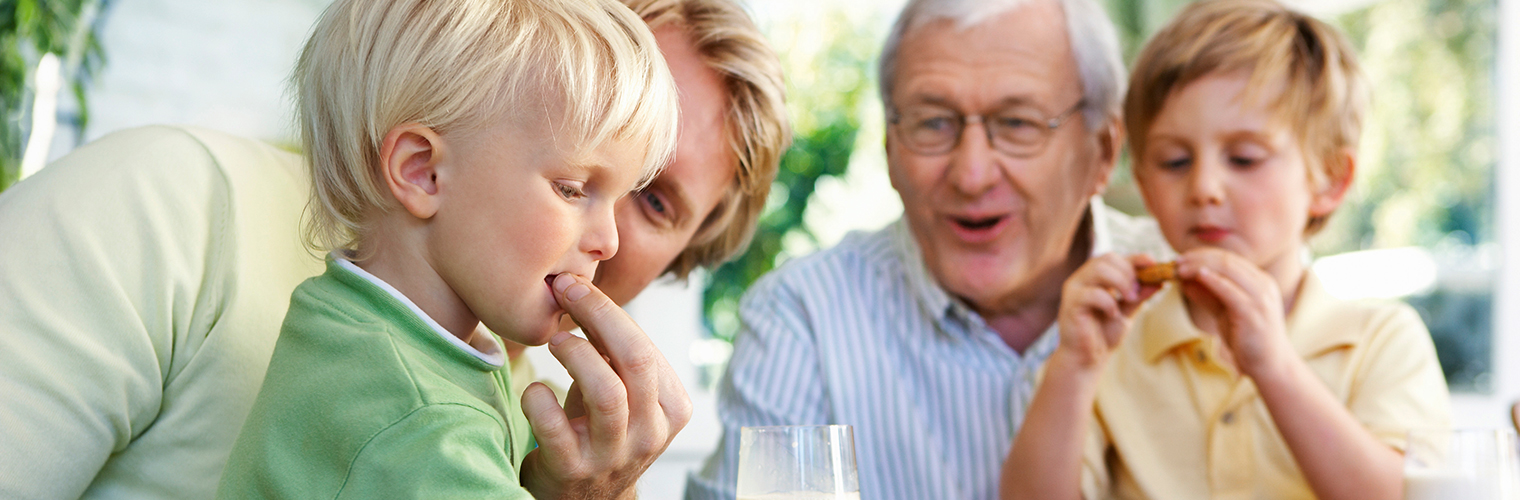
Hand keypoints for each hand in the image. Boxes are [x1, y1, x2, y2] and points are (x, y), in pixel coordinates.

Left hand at [518, 273, 693, 499]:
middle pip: (635, 361)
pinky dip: (538, 397)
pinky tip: (534, 389)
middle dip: (597, 315)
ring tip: (555, 341)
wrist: (584, 499)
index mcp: (672, 409)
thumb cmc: (599, 430)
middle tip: (563, 292)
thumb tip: (584, 288)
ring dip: (575, 355)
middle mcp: (650, 433)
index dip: (608, 309)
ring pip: (607, 393)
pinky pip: (555, 426)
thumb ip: (617, 353)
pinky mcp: (573, 471)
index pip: (645, 348)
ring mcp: (613, 455)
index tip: (575, 286)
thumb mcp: (624, 394)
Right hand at [1055, 253, 1162, 370]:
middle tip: (1137, 292)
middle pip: (1106, 258)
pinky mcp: (1070, 304)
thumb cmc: (1103, 334)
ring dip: (1120, 282)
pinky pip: (1093, 293)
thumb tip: (1159, 282)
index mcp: (1094, 278)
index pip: (1114, 258)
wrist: (1088, 359)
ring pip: (1098, 269)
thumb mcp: (1127, 312)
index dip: (1134, 258)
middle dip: (1128, 272)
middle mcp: (1082, 279)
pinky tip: (1112, 314)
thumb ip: (1139, 297)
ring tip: (1129, 300)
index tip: (1153, 263)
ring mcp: (1074, 290)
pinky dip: (1109, 302)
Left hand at [1173, 248, 1293, 378]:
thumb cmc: (1248, 339)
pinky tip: (1197, 276)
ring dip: (1200, 265)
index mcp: (1259, 281)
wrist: (1269, 365)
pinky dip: (1213, 280)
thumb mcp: (1225, 312)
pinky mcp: (1253, 312)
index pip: (1229, 258)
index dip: (1203, 255)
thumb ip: (1208, 296)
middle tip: (1176, 262)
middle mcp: (1263, 284)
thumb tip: (1185, 282)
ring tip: (1180, 268)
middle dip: (1198, 258)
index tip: (1181, 259)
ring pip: (1228, 269)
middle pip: (1227, 260)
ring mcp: (1260, 297)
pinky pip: (1230, 290)